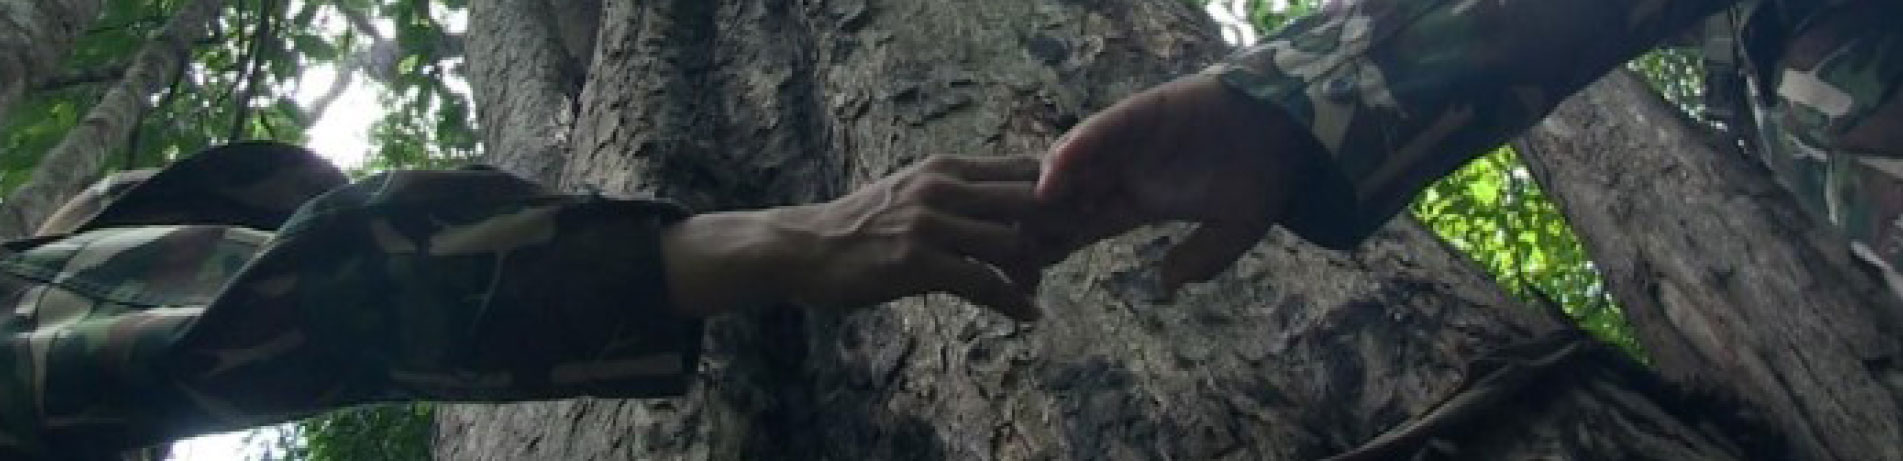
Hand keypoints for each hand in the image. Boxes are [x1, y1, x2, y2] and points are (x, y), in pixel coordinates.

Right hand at [662, 155, 1044, 320]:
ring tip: (1034, 289)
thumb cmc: (860, 226)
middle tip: (1059, 258)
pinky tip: (1030, 315)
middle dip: (1054, 231)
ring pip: (1012, 244)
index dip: (1054, 195)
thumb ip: (957, 193)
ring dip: (1035, 272)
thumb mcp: (912, 191)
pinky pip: (984, 283)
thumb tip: (1004, 208)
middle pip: (1029, 202)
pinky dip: (1015, 302)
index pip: (1024, 167)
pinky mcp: (917, 264)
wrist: (802, 248)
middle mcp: (942, 188)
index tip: (1064, 223)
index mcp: (946, 167)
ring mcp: (930, 225)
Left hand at [1033, 73, 1315, 291]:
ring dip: (1045, 185)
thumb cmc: (1262, 181)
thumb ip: (1201, 259)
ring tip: (1019, 213)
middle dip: (1036, 217)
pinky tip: (1052, 172)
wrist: (1288, 131)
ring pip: (1074, 162)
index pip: (1084, 226)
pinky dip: (1074, 148)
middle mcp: (1125, 170)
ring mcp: (1129, 140)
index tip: (1028, 270)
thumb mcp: (1232, 233)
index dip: (1056, 244)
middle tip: (1006, 243)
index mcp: (1139, 201)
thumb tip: (1167, 286)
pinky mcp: (1139, 112)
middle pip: (1067, 195)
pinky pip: (1099, 129)